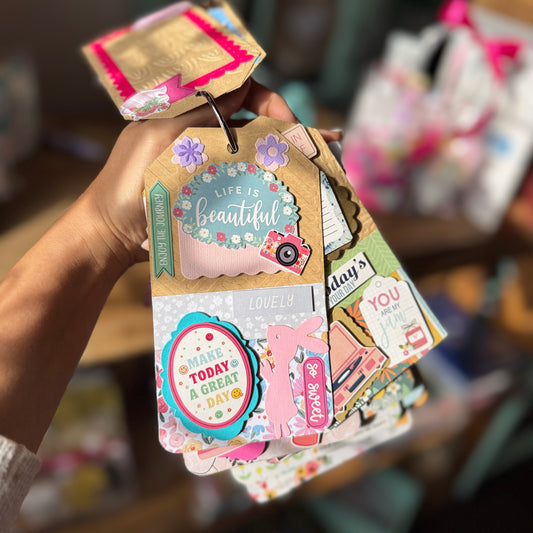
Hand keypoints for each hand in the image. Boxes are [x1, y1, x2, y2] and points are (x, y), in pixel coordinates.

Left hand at [79, 80, 300, 268]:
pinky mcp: (211, 195)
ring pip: (254, 156)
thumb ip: (201, 112)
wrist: (113, 236)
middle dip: (290, 133)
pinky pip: (245, 183)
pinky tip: (295, 189)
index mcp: (188, 115)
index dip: (267, 103)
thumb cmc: (127, 184)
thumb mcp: (161, 138)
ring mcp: (208, 168)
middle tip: (322, 147)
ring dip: (287, 159)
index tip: (288, 123)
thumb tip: (243, 84)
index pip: (238, 94)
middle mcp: (203, 138)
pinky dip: (270, 184)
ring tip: (323, 168)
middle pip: (253, 126)